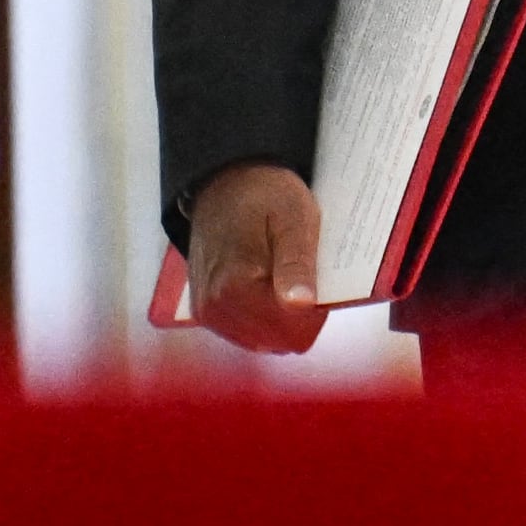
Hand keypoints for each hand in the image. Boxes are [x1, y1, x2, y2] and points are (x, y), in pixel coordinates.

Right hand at [188, 161, 327, 353]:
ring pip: (264, 341)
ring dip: (282, 319)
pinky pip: (247, 333)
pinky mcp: (206, 311)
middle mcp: (215, 306)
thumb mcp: (295, 220)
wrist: (224, 185)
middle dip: (300, 317)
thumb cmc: (265, 197)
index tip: (319, 283)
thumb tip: (299, 305)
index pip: (293, 332)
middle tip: (304, 278)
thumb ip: (296, 264)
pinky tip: (271, 289)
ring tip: (286, 280)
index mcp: (236, 285)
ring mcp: (208, 312)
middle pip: (279, 341)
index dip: (316, 313)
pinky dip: (265, 318)